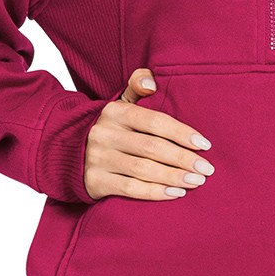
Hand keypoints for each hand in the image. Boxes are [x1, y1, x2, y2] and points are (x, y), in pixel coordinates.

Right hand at [83, 67, 214, 201]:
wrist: (68, 151)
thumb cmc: (111, 127)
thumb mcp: (121, 102)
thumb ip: (138, 85)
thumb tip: (151, 82)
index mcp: (115, 111)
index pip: (154, 121)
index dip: (181, 133)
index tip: (204, 144)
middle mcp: (105, 134)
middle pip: (152, 147)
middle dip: (183, 158)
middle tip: (206, 168)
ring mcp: (98, 158)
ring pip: (143, 169)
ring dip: (173, 176)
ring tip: (196, 181)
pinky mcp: (94, 181)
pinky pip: (129, 189)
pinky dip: (155, 192)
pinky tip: (176, 193)